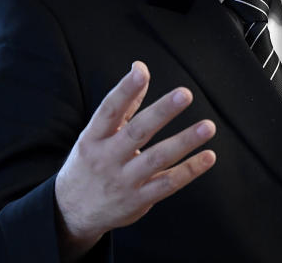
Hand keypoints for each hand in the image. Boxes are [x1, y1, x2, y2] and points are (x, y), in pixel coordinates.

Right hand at [54, 61, 216, 259]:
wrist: (72, 212)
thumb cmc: (90, 162)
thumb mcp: (96, 135)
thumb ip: (123, 105)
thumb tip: (140, 68)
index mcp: (94, 138)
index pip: (109, 110)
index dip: (124, 90)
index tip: (141, 71)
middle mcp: (107, 159)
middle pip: (137, 132)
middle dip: (162, 112)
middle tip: (185, 94)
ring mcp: (123, 181)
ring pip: (157, 159)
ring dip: (184, 142)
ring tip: (208, 126)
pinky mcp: (139, 200)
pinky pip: (168, 184)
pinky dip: (189, 170)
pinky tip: (209, 156)